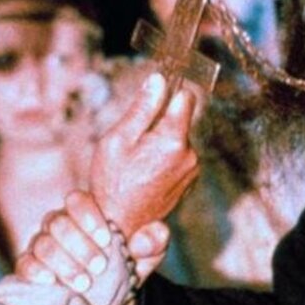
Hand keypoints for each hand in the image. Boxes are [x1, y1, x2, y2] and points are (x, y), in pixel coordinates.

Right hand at [16, 191, 170, 290]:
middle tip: (100, 267)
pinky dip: (36, 272)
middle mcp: (59, 225)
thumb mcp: (146, 256)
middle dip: (79, 245)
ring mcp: (42, 246)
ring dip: (64, 263)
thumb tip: (146, 238)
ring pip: (42, 244)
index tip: (106, 239)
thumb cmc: (125, 267)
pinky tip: (52, 282)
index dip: (88, 216)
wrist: (109, 299)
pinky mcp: (31, 268)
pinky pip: (25, 264)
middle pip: (57, 222)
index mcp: (85, 214)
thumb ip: (154, 241)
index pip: (76, 200)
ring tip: (84, 283)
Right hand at [90, 72, 198, 235]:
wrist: (120, 225)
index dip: (168, 92)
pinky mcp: (188, 183)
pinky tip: (144, 173)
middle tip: (133, 142)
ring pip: (178, 139)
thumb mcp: (118, 139)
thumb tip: (159, 79)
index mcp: (173, 140)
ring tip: (136, 162)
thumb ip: (142, 108)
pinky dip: (163, 159)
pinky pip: (178, 158)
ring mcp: (191, 171)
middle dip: (159, 123)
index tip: (154, 96)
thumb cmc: (112, 181)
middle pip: (180, 120)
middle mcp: (190, 155)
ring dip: (160, 142)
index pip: (185, 97)